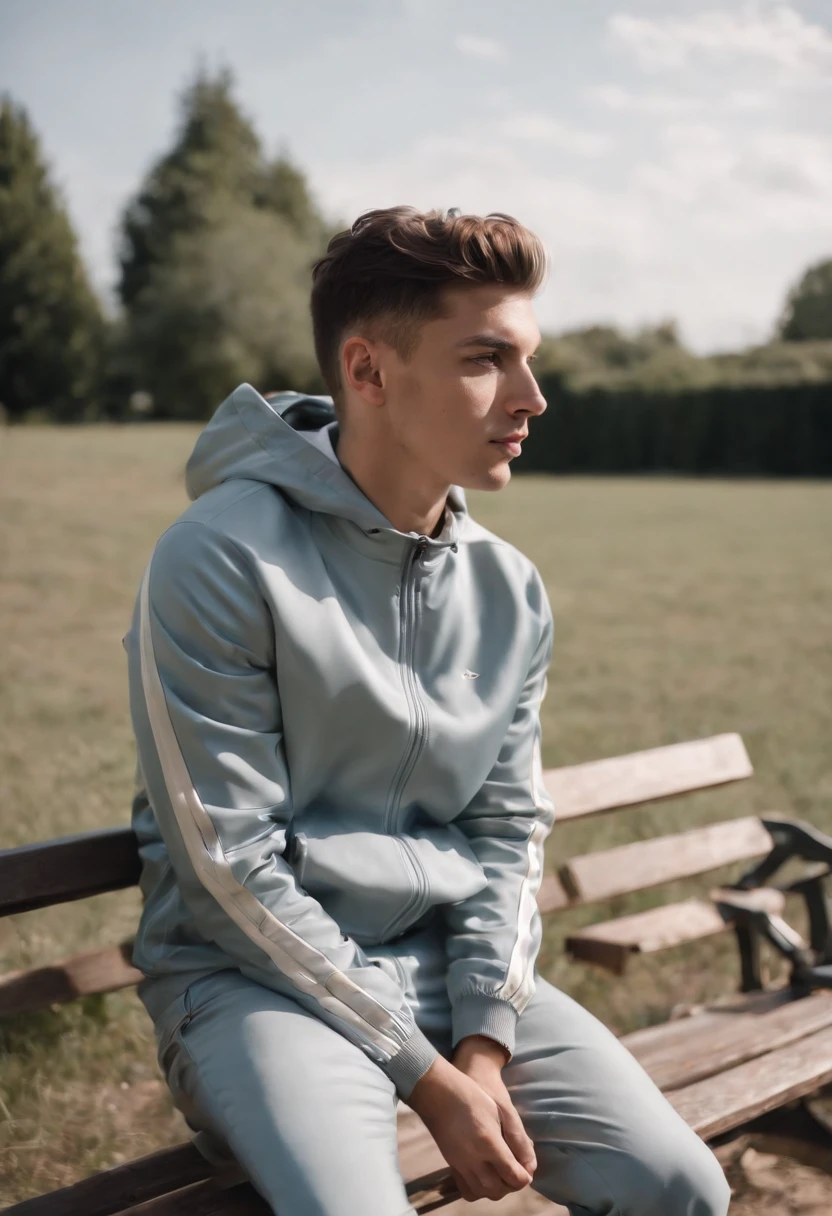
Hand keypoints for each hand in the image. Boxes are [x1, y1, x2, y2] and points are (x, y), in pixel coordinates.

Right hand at [451, 1036, 536, 1201]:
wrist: (439, 1091)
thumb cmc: (473, 1095)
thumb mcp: (502, 1110)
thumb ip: (518, 1139)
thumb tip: (530, 1163)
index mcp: (489, 1143)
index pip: (512, 1175)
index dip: (524, 1176)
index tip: (527, 1168)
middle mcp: (473, 1159)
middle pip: (497, 1190)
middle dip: (511, 1185)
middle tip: (516, 1171)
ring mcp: (459, 1163)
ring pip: (481, 1192)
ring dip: (496, 1189)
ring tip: (502, 1174)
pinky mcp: (450, 1163)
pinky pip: (466, 1189)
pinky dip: (479, 1189)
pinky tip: (484, 1174)